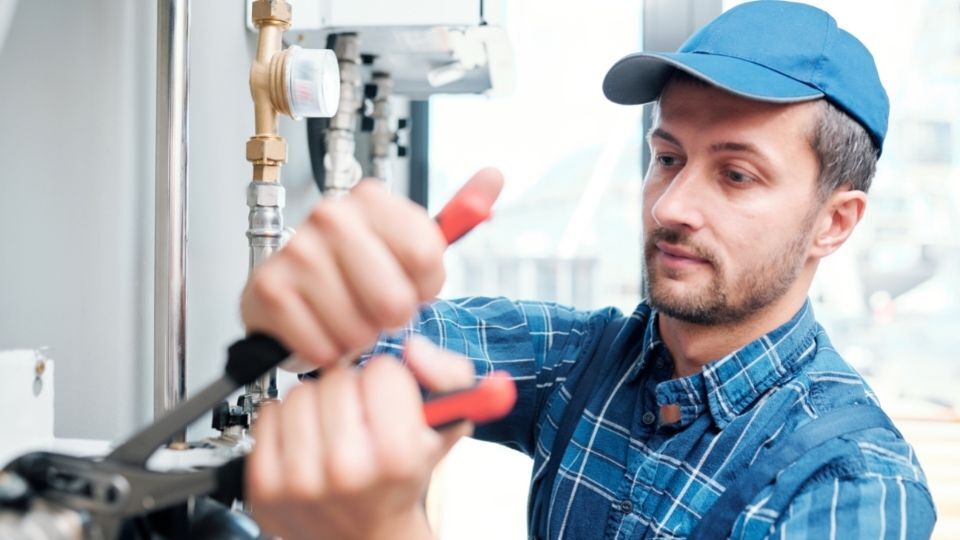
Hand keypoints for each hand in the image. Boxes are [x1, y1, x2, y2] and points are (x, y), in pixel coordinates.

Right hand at [240, 167, 503, 367]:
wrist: (299, 299)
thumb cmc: (361, 274)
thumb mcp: (416, 245)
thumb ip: (461, 213)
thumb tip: (495, 176)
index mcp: (372, 199)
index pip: (425, 256)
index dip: (424, 287)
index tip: (410, 284)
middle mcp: (331, 216)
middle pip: (394, 299)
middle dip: (391, 318)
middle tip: (374, 307)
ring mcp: (297, 251)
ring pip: (358, 328)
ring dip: (357, 337)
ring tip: (345, 317)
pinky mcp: (269, 289)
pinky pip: (321, 345)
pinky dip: (327, 350)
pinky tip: (319, 329)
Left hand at [245, 337, 474, 539]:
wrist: (365, 537)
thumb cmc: (401, 479)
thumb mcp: (445, 428)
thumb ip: (448, 375)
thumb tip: (413, 349)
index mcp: (396, 456)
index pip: (381, 371)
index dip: (388, 382)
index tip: (390, 404)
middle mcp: (346, 470)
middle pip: (337, 378)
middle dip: (352, 391)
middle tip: (361, 420)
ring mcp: (300, 480)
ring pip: (300, 393)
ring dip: (317, 404)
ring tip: (334, 431)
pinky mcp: (265, 484)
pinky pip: (268, 414)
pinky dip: (286, 422)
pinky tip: (308, 442)